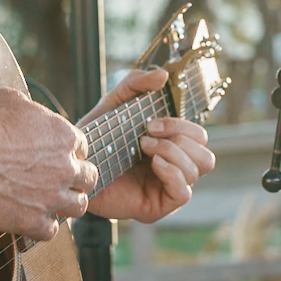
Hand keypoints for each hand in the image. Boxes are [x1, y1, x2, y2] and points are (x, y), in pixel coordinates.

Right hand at [0, 88, 96, 240]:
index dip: (68, 154)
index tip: (55, 158)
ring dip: (65, 204)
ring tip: (48, 203)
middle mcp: (65, 168)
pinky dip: (41, 227)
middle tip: (57, 181)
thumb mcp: (10, 100)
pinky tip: (28, 219)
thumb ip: (28, 108)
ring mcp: (52, 197)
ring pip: (79, 206)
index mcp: (64, 137)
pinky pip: (51, 231)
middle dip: (75, 180)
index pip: (82, 149)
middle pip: (88, 179)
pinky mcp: (33, 221)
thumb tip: (25, 109)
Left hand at [84, 67, 215, 224]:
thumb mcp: (115, 103)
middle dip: (180, 137)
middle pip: (206, 154)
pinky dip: (172, 173)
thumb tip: (163, 75)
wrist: (75, 168)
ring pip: (198, 169)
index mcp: (172, 146)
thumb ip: (136, 83)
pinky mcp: (159, 206)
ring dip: (173, 152)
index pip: (199, 137)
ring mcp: (168, 188)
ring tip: (144, 147)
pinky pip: (184, 192)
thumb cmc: (97, 138)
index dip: (183, 125)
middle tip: (148, 133)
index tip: (152, 121)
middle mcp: (175, 168)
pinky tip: (153, 164)